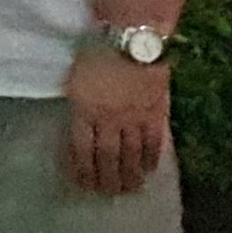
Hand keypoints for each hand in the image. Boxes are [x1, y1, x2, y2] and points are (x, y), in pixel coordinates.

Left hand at [64, 45, 169, 194]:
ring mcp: (134, 117)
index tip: (81, 183)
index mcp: (83, 110)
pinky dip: (152, 158)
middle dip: (106, 179)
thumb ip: (78, 103)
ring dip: (129, 174)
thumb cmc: (95, 50)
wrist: (131, 39)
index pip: (80, 148)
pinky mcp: (156, 112)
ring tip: (129, 188)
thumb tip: (78, 123)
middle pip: (107, 157)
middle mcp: (108, 119)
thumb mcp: (75, 78)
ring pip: (131, 154)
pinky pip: (154, 142)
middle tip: (107, 193)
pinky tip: (149, 169)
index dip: (80, 169)